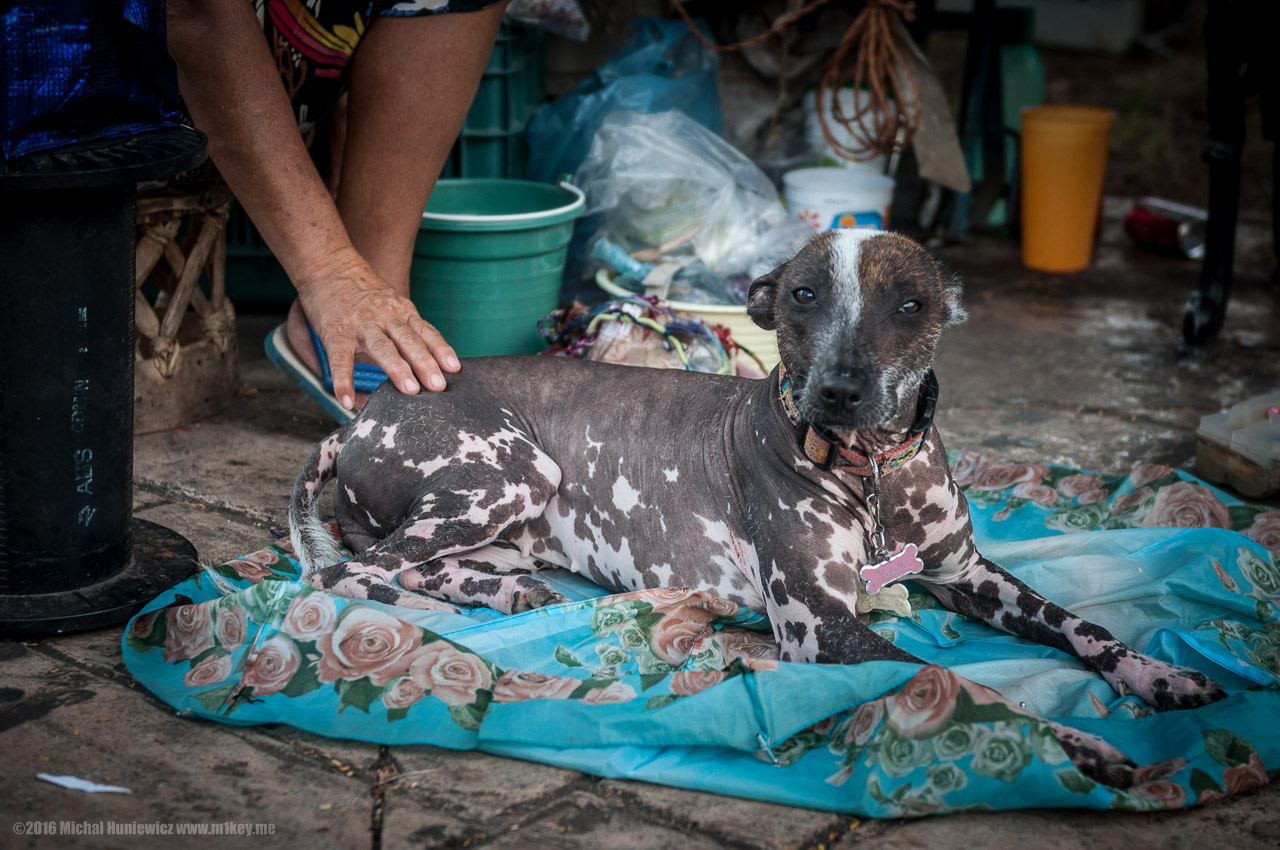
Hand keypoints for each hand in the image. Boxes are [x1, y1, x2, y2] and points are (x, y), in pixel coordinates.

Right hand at [296, 253, 458, 409]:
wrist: (328, 264)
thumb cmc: (362, 289)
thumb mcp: (391, 302)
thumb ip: (405, 327)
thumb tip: (424, 358)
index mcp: (400, 312)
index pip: (425, 331)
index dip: (441, 349)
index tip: (454, 368)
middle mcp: (384, 317)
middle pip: (409, 340)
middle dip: (425, 363)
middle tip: (438, 385)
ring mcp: (360, 325)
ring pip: (382, 347)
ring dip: (397, 369)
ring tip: (410, 390)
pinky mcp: (335, 332)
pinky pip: (340, 359)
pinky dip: (343, 380)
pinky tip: (347, 399)